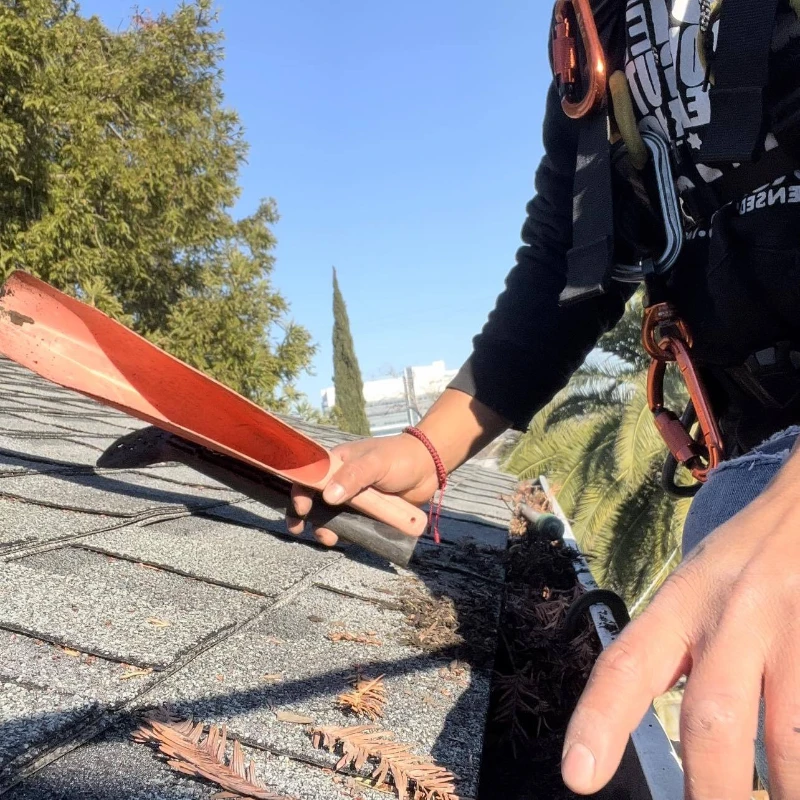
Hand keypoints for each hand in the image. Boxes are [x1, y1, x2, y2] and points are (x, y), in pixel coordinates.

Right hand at [286, 434, 438, 545]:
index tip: (301, 509)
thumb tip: (329, 496)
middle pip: (316, 499)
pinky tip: (346, 539)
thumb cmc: (399, 458)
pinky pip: (352, 525)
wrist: (429, 468)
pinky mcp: (368, 514)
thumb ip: (353, 477)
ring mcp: (355, 499)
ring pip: (332, 516)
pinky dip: (346, 533)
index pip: (310, 475)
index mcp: (338, 463)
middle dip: (306, 515)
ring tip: (328, 538)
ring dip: (325, 527)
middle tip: (299, 530)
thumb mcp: (375, 463)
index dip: (300, 491)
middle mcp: (342, 481)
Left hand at [561, 490, 799, 798]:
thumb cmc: (743, 560)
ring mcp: (793, 631)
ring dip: (785, 789)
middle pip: (713, 718)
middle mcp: (733, 617)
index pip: (628, 663)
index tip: (579, 777)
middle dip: (711, 790)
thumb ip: (669, 649)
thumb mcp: (692, 590)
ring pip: (789, 738)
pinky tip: (799, 775)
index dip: (599, 720)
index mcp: (682, 605)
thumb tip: (627, 721)